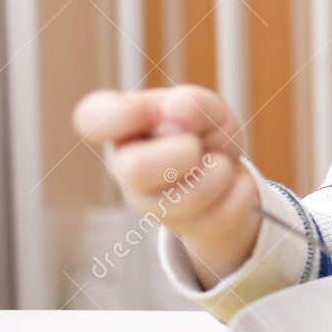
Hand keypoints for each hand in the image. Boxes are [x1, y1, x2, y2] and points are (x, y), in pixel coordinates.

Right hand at [71, 85, 258, 286]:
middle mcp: (126, 167)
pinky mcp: (185, 228)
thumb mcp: (206, 107)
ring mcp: (150, 204)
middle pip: (136, 170)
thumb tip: (176, 111)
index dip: (118, 115)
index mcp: (123, 128)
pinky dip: (239, 191)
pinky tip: (231, 183)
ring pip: (187, 198)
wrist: (229, 174)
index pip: (91, 118)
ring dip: (219, 172)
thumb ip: (192, 102)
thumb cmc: (203, 132)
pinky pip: (221, 215)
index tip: (152, 110)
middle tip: (197, 145)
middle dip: (183, 153)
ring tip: (220, 162)